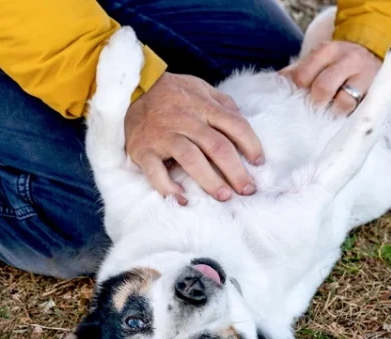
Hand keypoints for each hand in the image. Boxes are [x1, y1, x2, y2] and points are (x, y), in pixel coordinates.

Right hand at [124, 72, 262, 203]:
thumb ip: (223, 103)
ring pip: (191, 159)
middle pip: (217, 147)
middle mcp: (186, 120)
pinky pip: (155, 171)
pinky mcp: (143, 149)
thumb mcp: (201, 88)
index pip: (235, 125)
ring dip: (210, 180)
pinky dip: (168, 187)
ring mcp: (164, 135)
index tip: (259, 163)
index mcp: (204, 106)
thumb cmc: (172, 93)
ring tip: (225, 196)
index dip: (251, 145)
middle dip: (236, 171)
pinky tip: (182, 199)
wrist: (130, 89)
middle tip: (248, 190)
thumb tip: (244, 121)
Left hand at [280, 41, 381, 114]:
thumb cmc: (337, 64)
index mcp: (326, 50)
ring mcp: (364, 75)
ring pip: (343, 101)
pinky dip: (346, 116)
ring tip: (326, 117)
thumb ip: (297, 72)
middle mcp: (346, 59)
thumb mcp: (318, 61)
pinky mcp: (376, 91)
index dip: (295, 94)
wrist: (372, 54)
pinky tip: (339, 119)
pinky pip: (358, 109)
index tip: (293, 104)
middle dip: (314, 104)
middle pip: (322, 88)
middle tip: (310, 114)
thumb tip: (274, 86)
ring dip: (332, 113)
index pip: (302, 76)